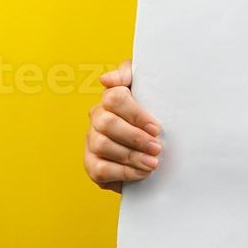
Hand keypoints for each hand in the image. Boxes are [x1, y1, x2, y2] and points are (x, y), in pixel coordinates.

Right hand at [83, 59, 162, 192]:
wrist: (152, 148)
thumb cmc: (151, 113)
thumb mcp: (146, 89)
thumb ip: (128, 74)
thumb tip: (106, 79)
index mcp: (110, 98)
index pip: (114, 98)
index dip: (136, 114)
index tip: (156, 128)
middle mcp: (97, 118)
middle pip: (107, 123)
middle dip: (135, 138)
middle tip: (156, 148)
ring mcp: (91, 141)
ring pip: (102, 145)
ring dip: (131, 156)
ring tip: (152, 163)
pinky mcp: (91, 164)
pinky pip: (100, 169)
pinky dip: (123, 172)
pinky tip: (141, 173)